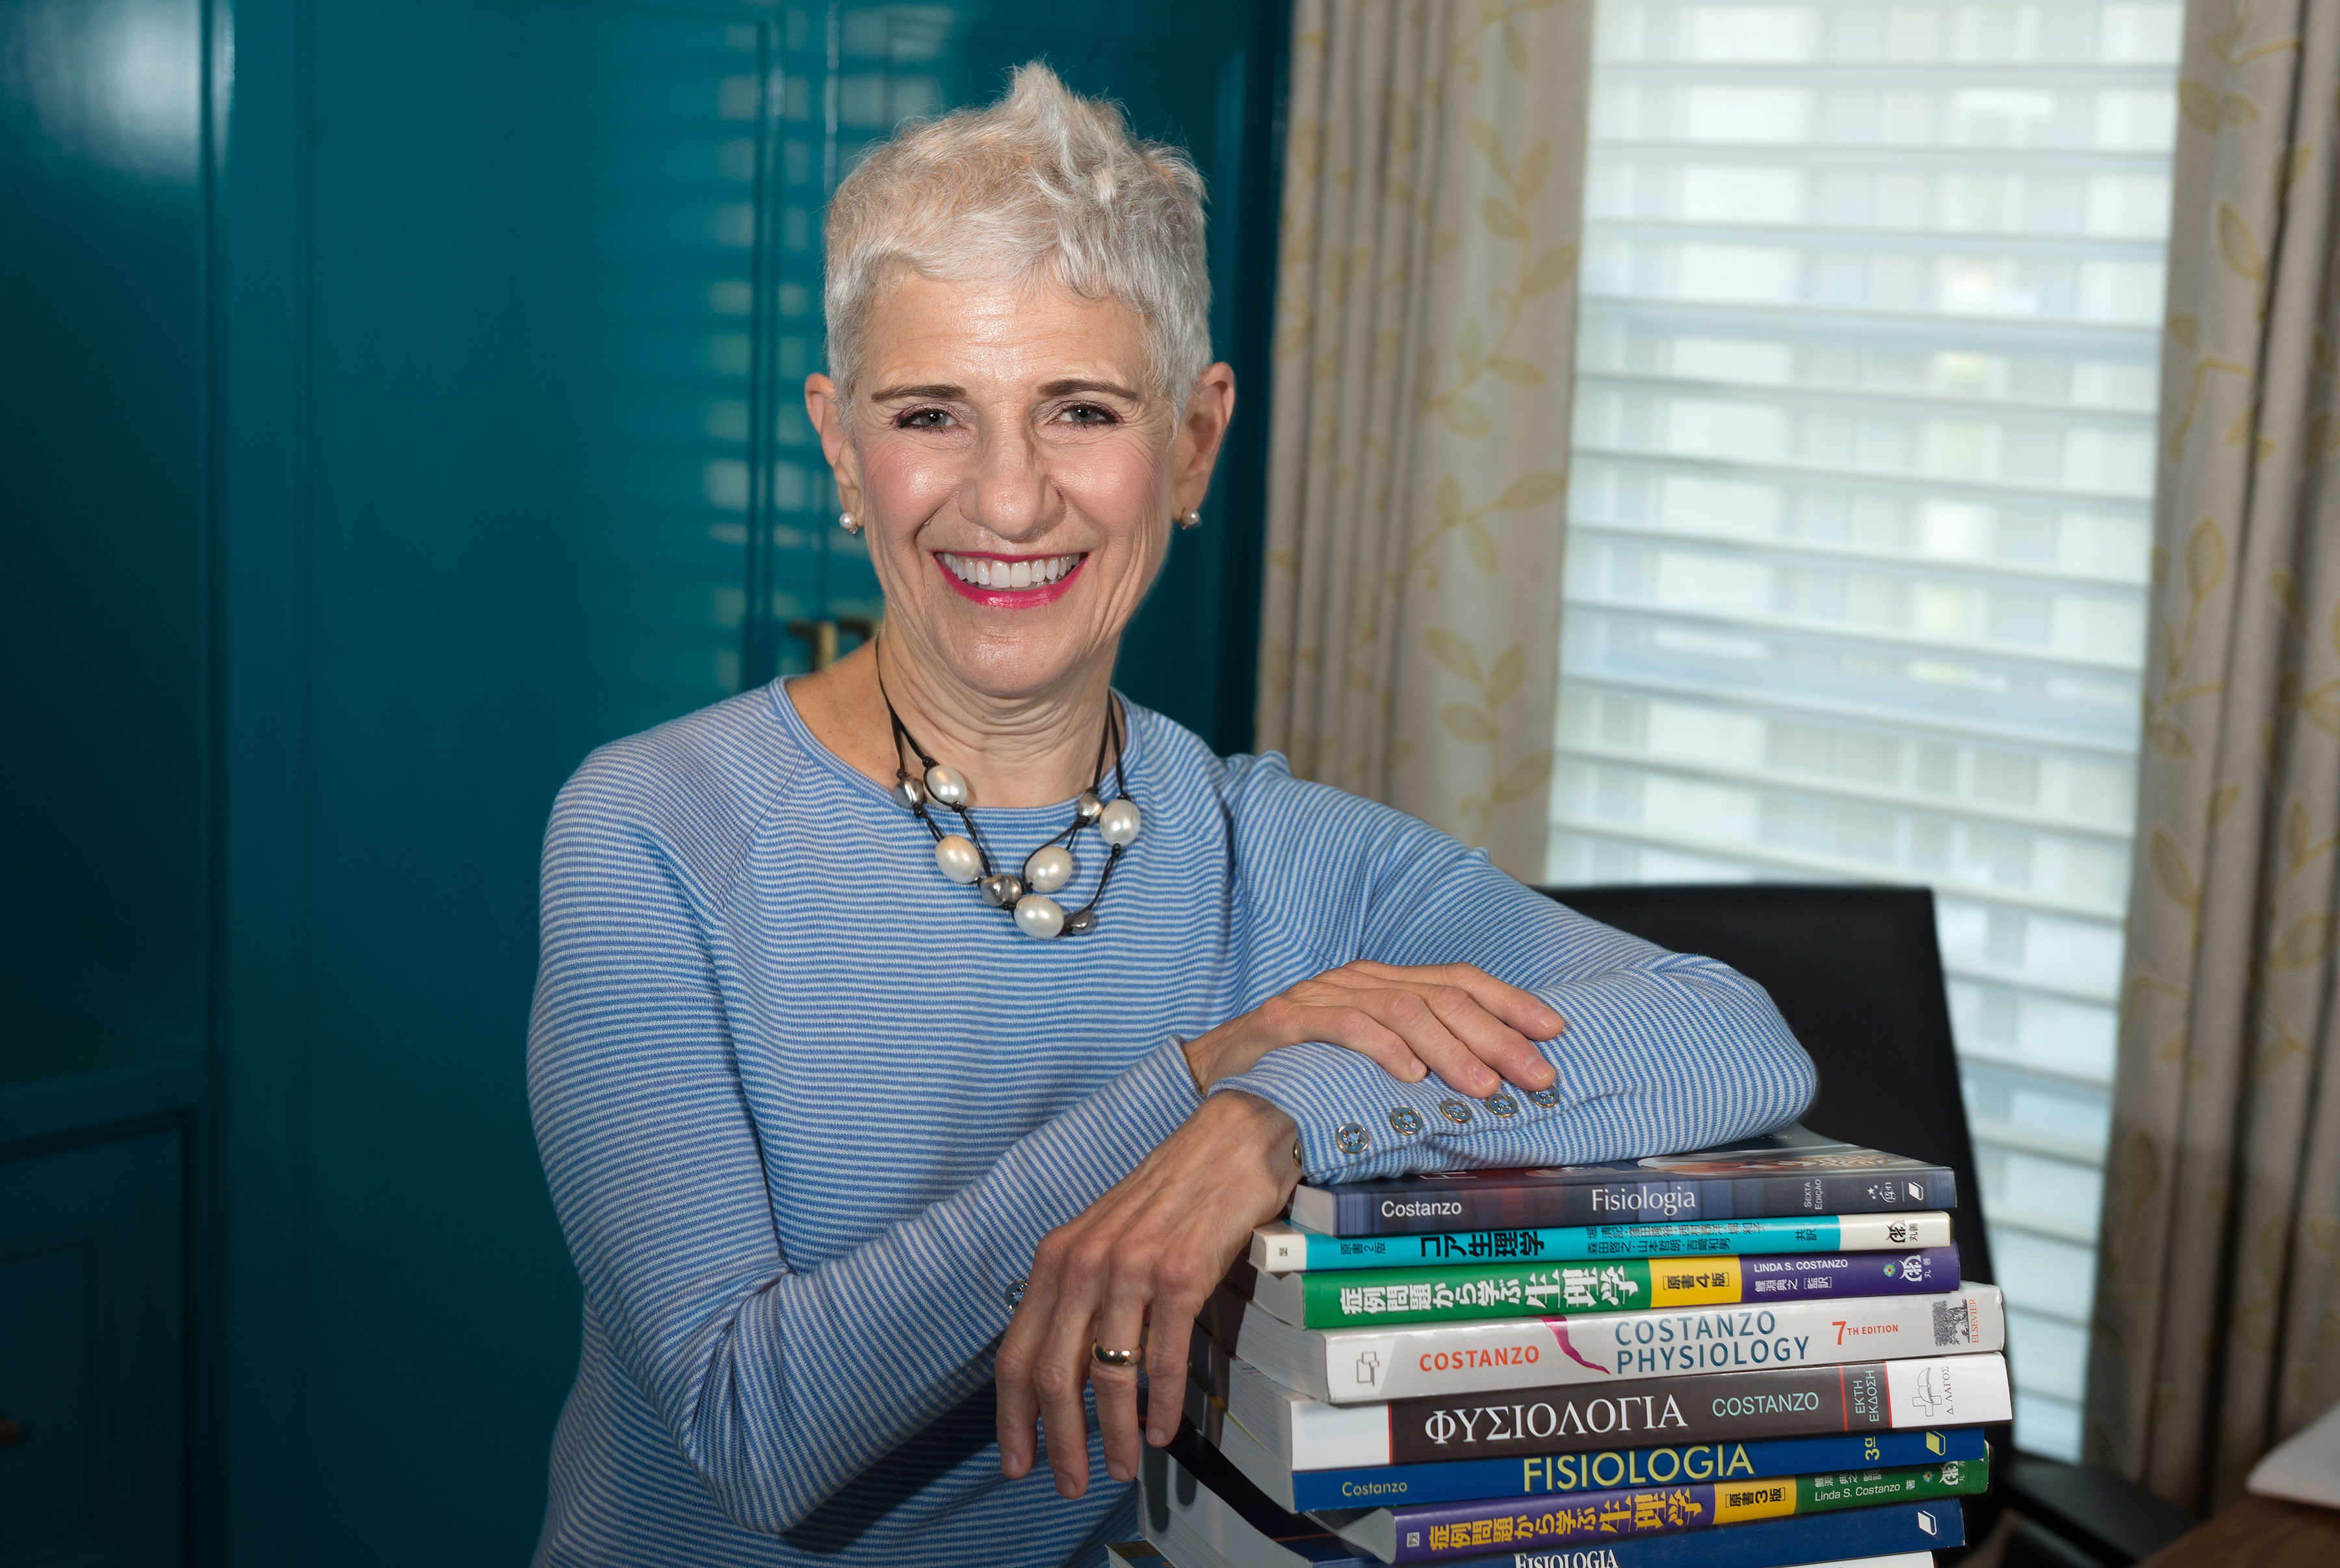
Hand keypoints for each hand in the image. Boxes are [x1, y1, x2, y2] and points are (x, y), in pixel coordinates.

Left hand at [995, 1090, 1298, 1497]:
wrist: (1230, 1141)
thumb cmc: (1171, 1195)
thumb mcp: (1106, 1238)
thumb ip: (1080, 1295)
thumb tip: (1065, 1371)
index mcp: (1057, 1256)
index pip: (1015, 1352)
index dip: (1011, 1416)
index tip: (1018, 1461)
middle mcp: (1084, 1261)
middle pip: (1053, 1373)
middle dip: (1059, 1440)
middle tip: (1071, 1483)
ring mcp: (1131, 1267)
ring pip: (1107, 1373)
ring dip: (1113, 1432)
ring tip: (1123, 1465)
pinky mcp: (1180, 1273)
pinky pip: (1163, 1355)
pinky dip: (1162, 1402)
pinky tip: (1165, 1429)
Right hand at [1182, 960, 1563, 1096]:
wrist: (1217, 1069)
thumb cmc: (1303, 1069)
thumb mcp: (1369, 1056)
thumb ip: (1419, 1056)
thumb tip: (1493, 1082)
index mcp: (1384, 982)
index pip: (1460, 980)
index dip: (1511, 1002)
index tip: (1555, 1032)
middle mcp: (1360, 979)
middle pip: (1442, 995)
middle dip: (1498, 1036)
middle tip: (1535, 1077)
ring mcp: (1323, 994)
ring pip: (1402, 1009)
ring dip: (1451, 1050)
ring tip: (1483, 1087)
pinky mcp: (1288, 1019)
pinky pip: (1344, 1026)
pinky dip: (1383, 1049)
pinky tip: (1411, 1077)